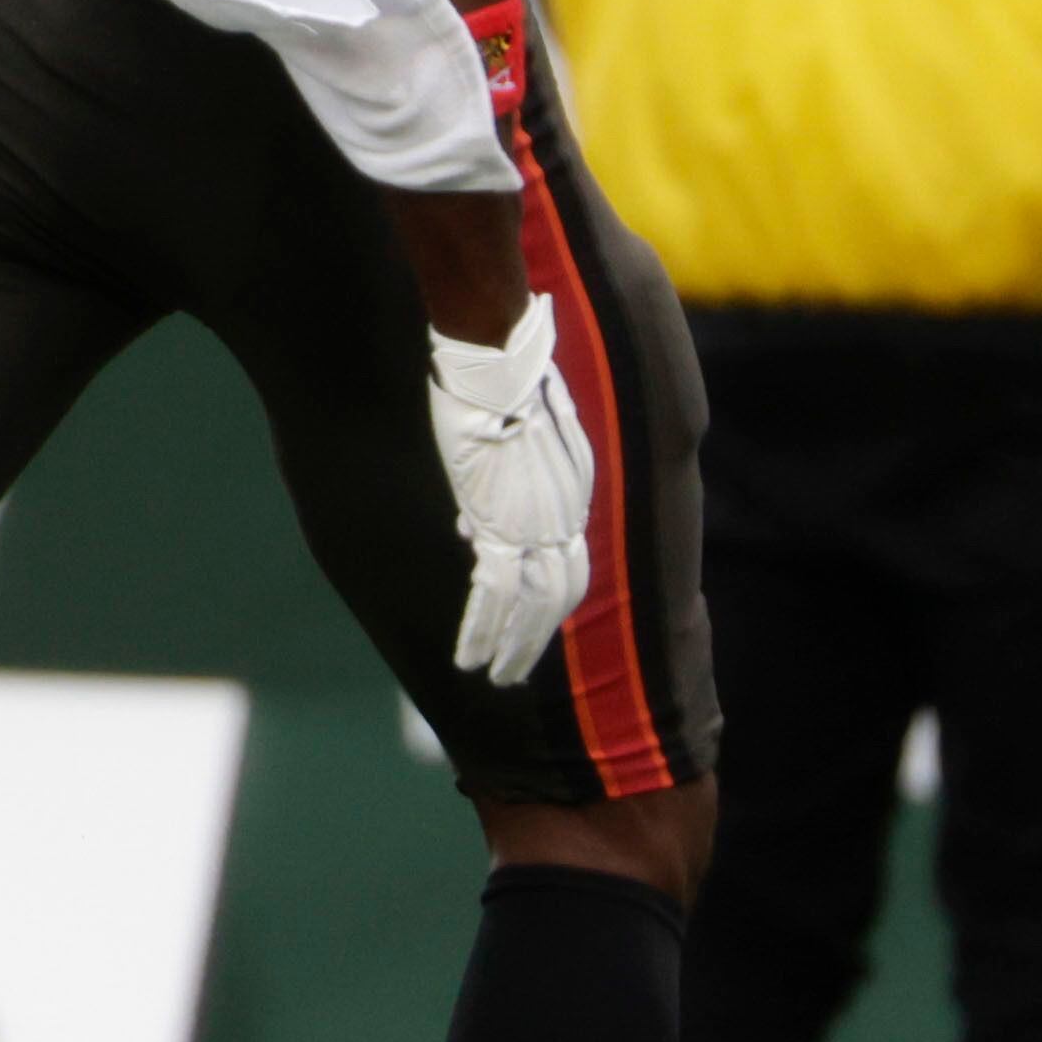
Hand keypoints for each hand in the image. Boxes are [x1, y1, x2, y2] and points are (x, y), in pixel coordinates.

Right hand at [427, 294, 593, 687]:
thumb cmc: (505, 383)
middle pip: (559, 596)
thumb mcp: (519, 438)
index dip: (554, 604)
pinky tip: (469, 658)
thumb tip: (477, 525)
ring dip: (513, 648)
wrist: (498, 364)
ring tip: (495, 678)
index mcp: (571, 496)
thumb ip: (510, 483)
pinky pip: (496, 595)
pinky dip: (483, 631)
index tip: (535, 629)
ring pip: (532, 607)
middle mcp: (563, 517)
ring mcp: (535, 524)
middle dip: (537, 639)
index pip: (569, 566)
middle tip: (517, 671)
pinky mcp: (501, 525)